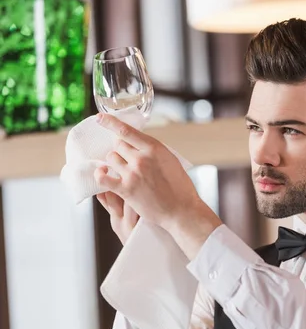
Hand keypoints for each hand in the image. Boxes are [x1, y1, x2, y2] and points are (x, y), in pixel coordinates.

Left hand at [93, 114, 221, 251]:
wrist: (182, 210)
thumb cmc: (180, 187)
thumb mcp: (171, 161)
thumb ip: (153, 151)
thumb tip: (137, 144)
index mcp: (154, 148)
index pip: (126, 130)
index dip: (110, 122)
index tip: (100, 118)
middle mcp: (142, 158)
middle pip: (118, 144)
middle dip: (121, 149)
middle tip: (127, 158)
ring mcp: (132, 174)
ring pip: (111, 158)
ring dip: (114, 162)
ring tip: (123, 170)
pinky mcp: (126, 190)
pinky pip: (103, 178)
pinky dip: (100, 175)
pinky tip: (102, 174)